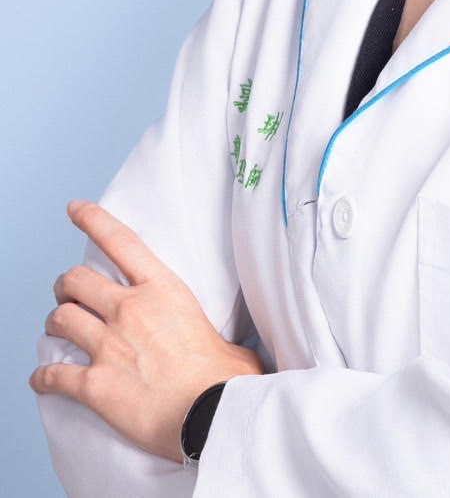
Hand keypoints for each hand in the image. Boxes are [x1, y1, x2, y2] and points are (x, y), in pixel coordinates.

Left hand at [29, 199, 263, 464]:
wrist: (210, 414)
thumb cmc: (225, 378)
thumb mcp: (228, 337)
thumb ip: (216, 335)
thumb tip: (234, 350)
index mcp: (163, 290)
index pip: (120, 241)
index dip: (93, 220)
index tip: (75, 208)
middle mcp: (130, 310)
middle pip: (77, 280)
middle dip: (66, 286)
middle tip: (68, 294)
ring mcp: (108, 346)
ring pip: (61, 320)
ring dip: (55, 323)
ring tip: (58, 329)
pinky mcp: (93, 384)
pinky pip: (53, 375)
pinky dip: (43, 377)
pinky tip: (42, 380)